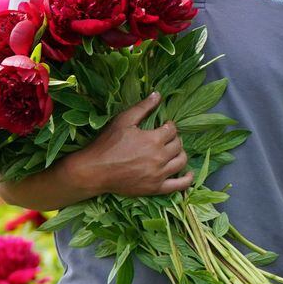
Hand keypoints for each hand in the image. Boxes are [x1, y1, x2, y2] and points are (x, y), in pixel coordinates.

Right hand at [65, 92, 193, 197]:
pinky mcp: (156, 188)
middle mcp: (160, 157)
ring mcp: (159, 175)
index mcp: (153, 140)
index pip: (172, 129)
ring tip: (174, 150)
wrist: (95, 171)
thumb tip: (158, 95)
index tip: (163, 126)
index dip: (169, 125)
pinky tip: (187, 172)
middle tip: (166, 137)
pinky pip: (179, 185)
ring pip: (181, 161)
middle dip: (174, 138)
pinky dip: (187, 178)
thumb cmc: (107, 144)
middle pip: (178, 145)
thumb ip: (142, 107)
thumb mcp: (123, 120)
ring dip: (181, 153)